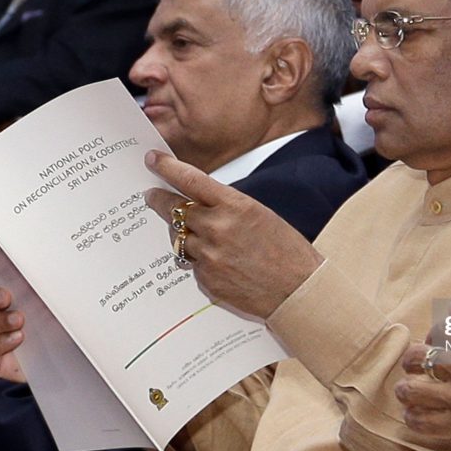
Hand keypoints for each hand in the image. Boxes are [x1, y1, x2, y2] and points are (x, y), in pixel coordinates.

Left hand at [143, 152, 323, 318]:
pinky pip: (192, 265)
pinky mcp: (206, 280)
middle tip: (151, 196)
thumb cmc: (287, 251)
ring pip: (178, 239)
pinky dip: (199, 261)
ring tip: (197, 236)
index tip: (153, 160)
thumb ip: (226, 206)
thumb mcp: (259, 215)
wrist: (299, 290)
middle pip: (174, 209)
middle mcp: (216, 228)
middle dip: (159, 200)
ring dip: (182, 234)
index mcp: (234, 206)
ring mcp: (208, 256)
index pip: (190, 179)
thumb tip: (199, 203)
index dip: (167, 167)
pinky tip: (220, 263)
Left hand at [395, 341, 450, 450]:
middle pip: (417, 357)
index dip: (435, 333)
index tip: (437, 339)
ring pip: (411, 392)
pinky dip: (415, 418)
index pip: (440, 329)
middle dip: (412, 358)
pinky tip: (418, 415)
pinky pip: (421, 424)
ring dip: (407, 389)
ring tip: (410, 391)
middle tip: (414, 363)